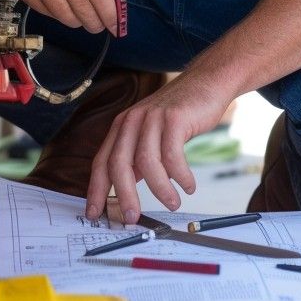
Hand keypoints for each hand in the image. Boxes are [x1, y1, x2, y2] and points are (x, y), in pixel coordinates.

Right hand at [12, 0, 117, 32]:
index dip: (108, 9)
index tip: (116, 23)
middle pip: (81, 5)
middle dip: (96, 21)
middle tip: (101, 26)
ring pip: (65, 14)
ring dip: (79, 22)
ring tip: (84, 18)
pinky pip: (50, 14)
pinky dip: (62, 16)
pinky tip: (65, 8)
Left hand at [84, 70, 230, 221]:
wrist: (206, 82)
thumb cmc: (179, 113)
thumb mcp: (150, 134)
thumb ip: (137, 158)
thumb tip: (126, 192)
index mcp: (121, 127)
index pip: (101, 162)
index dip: (96, 190)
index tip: (94, 214)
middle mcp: (132, 121)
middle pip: (119, 164)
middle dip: (124, 195)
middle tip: (132, 218)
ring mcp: (152, 117)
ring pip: (146, 161)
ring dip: (159, 189)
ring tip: (172, 203)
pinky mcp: (174, 117)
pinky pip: (173, 155)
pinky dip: (180, 176)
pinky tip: (188, 185)